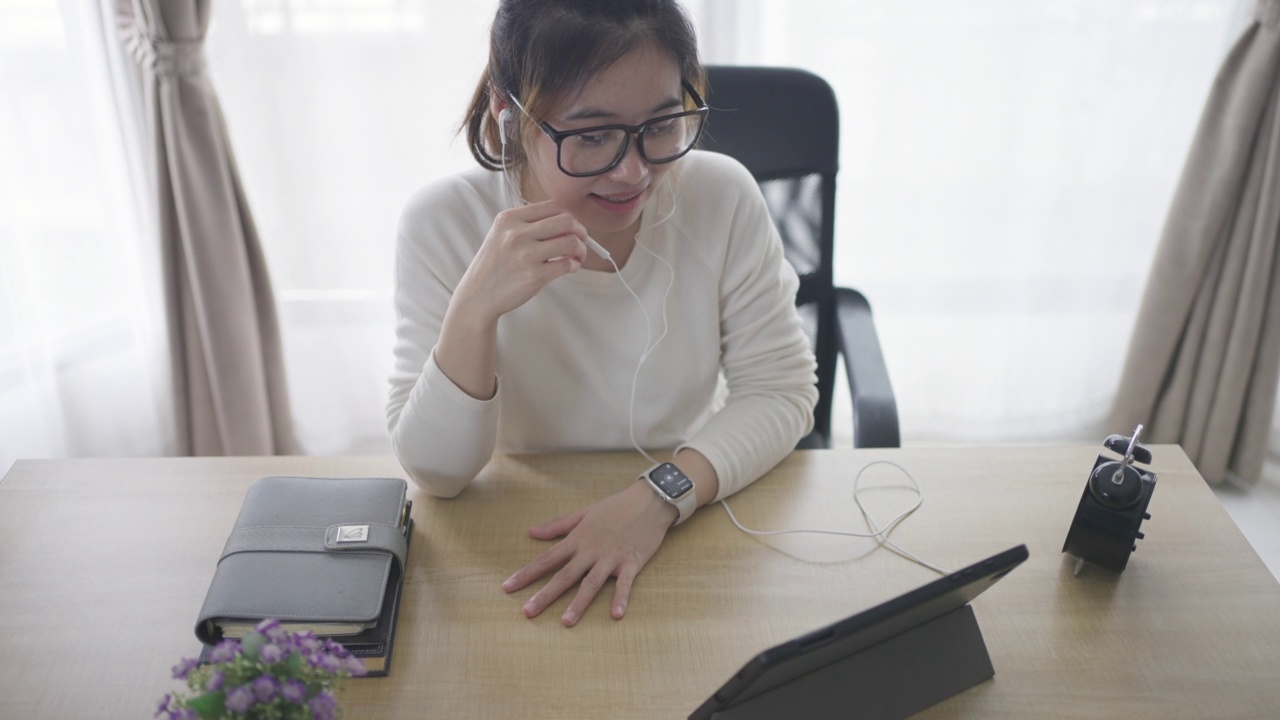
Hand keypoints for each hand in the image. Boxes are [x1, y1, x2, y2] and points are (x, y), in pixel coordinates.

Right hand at [453, 200, 588, 322]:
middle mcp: (517, 233)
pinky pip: (567, 264)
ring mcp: (525, 255)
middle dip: (581, 231)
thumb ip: (528, 225)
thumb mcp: (502, 235)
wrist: (478, 295)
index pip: (552, 206)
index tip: (572, 228)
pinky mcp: (534, 276)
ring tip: (578, 257)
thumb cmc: (495, 265)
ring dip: (581, 249)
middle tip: (582, 242)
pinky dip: (574, 265)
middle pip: (566, 221)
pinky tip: (570, 267)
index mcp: (509, 219)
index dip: (568, 216)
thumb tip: (567, 225)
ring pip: (571, 241)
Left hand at [502, 480, 677, 626]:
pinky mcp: (632, 562)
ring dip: (579, 603)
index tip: (507, 587)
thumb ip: (557, 526)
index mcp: (577, 539)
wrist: (649, 500)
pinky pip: (625, 583)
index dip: (526, 574)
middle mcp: (591, 551)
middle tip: (527, 612)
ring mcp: (611, 557)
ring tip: (566, 622)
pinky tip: (616, 614)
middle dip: (545, 594)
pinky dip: (621, 598)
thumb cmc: (615, 507)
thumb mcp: (583, 513)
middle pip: (564, 575)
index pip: (546, 559)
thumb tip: (531, 531)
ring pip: (591, 583)